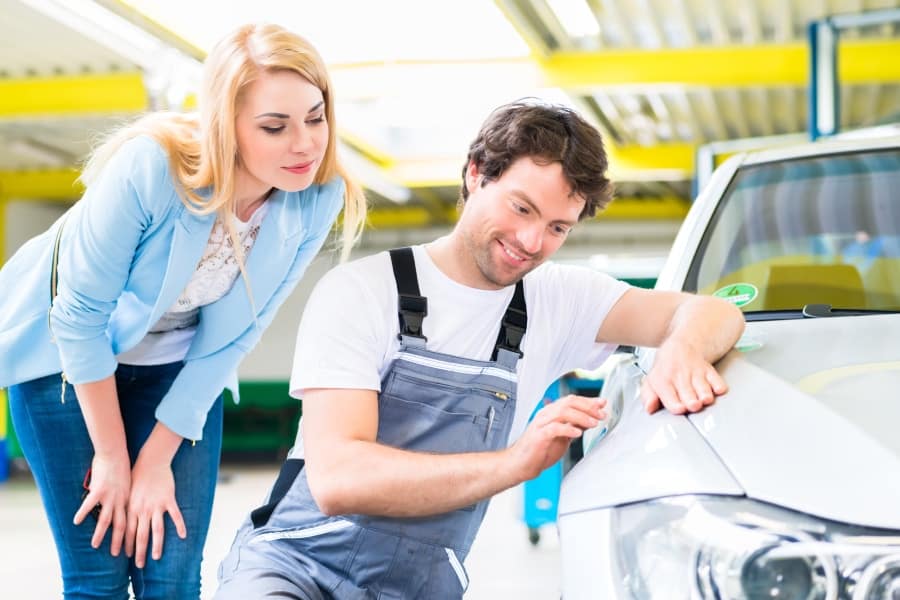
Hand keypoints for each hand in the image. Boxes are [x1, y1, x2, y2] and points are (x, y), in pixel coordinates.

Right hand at [73, 452, 130, 555]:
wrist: (116, 451)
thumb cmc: (121, 465)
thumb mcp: (128, 482)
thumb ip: (124, 494)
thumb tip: (121, 502)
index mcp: (128, 499)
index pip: (130, 521)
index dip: (131, 535)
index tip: (131, 546)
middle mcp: (120, 500)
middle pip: (121, 525)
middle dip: (119, 541)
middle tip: (117, 554)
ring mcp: (110, 496)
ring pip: (105, 519)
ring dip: (101, 534)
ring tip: (96, 545)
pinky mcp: (98, 490)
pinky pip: (89, 504)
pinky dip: (82, 513)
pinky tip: (76, 522)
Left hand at [125, 452, 185, 567]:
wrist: (151, 460)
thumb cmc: (137, 475)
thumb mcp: (127, 492)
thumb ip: (126, 506)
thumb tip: (119, 517)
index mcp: (131, 508)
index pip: (128, 532)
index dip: (127, 545)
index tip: (127, 556)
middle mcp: (143, 510)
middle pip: (141, 535)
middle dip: (139, 551)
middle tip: (139, 565)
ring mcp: (156, 505)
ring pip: (156, 530)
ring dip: (156, 545)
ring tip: (155, 557)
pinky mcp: (169, 499)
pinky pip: (175, 515)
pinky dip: (180, 526)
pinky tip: (183, 536)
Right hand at [507, 395, 605, 480]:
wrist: (520, 464)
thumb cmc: (539, 451)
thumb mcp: (562, 437)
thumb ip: (574, 426)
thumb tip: (591, 419)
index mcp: (551, 413)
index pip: (571, 400)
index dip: (588, 401)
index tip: (602, 404)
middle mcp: (546, 415)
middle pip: (568, 402)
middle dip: (588, 407)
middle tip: (601, 414)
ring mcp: (541, 424)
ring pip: (562, 412)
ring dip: (581, 416)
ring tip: (593, 423)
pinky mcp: (538, 436)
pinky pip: (554, 428)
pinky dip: (567, 429)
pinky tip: (577, 433)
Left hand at [641, 342, 726, 414]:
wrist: (680, 347)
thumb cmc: (665, 369)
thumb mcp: (651, 381)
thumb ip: (649, 397)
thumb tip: (649, 408)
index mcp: (664, 381)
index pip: (670, 395)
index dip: (676, 405)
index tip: (680, 409)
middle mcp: (680, 376)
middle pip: (688, 392)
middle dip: (692, 400)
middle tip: (694, 405)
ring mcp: (695, 373)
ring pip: (702, 386)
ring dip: (705, 393)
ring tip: (705, 399)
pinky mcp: (708, 371)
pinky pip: (716, 379)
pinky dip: (719, 385)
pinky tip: (718, 390)